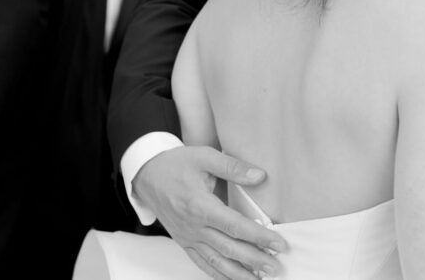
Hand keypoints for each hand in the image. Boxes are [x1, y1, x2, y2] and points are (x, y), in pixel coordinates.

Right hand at [132, 146, 287, 279]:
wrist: (147, 174)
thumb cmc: (175, 164)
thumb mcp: (204, 157)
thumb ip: (232, 167)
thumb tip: (259, 176)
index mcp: (200, 206)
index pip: (235, 226)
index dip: (259, 237)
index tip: (278, 243)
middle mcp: (194, 227)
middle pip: (229, 249)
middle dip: (255, 260)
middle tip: (276, 267)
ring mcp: (188, 237)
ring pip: (216, 262)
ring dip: (239, 273)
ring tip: (260, 278)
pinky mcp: (184, 242)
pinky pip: (202, 263)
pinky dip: (218, 275)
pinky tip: (234, 279)